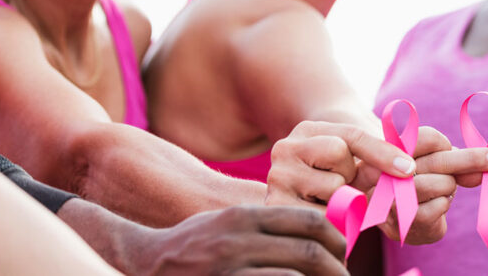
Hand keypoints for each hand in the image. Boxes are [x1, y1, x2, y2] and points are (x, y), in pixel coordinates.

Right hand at [135, 205, 347, 275]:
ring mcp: (228, 267)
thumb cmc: (194, 246)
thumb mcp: (228, 223)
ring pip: (296, 275)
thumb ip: (267, 225)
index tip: (345, 253)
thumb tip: (320, 232)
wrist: (143, 263)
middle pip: (310, 251)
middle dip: (337, 269)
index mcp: (244, 216)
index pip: (309, 221)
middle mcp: (237, 239)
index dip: (337, 238)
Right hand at [266, 121, 415, 208]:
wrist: (302, 190)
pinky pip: (323, 215)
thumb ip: (376, 153)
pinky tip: (323, 212)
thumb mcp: (353, 154)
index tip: (409, 168)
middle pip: (340, 157)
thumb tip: (407, 170)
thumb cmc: (337, 173)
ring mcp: (277, 177)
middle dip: (351, 174)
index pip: (351, 136)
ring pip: (334, 188)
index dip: (383, 152)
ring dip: (343, 197)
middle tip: (341, 180)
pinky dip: (333, 218)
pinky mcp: (277, 206)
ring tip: (329, 197)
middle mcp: (284, 148)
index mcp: (306, 130)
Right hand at [371, 126, 487, 244]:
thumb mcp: (437, 163)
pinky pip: (440, 206)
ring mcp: (392, 198)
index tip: (450, 149)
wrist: (397, 217)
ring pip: (442, 184)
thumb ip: (461, 161)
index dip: (444, 143)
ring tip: (439, 189)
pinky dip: (443, 204)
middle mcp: (386, 171)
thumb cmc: (420, 179)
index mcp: (391, 149)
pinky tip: (433, 205)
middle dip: (472, 160)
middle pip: (438, 160)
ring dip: (449, 187)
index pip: (426, 137)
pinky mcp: (401, 221)